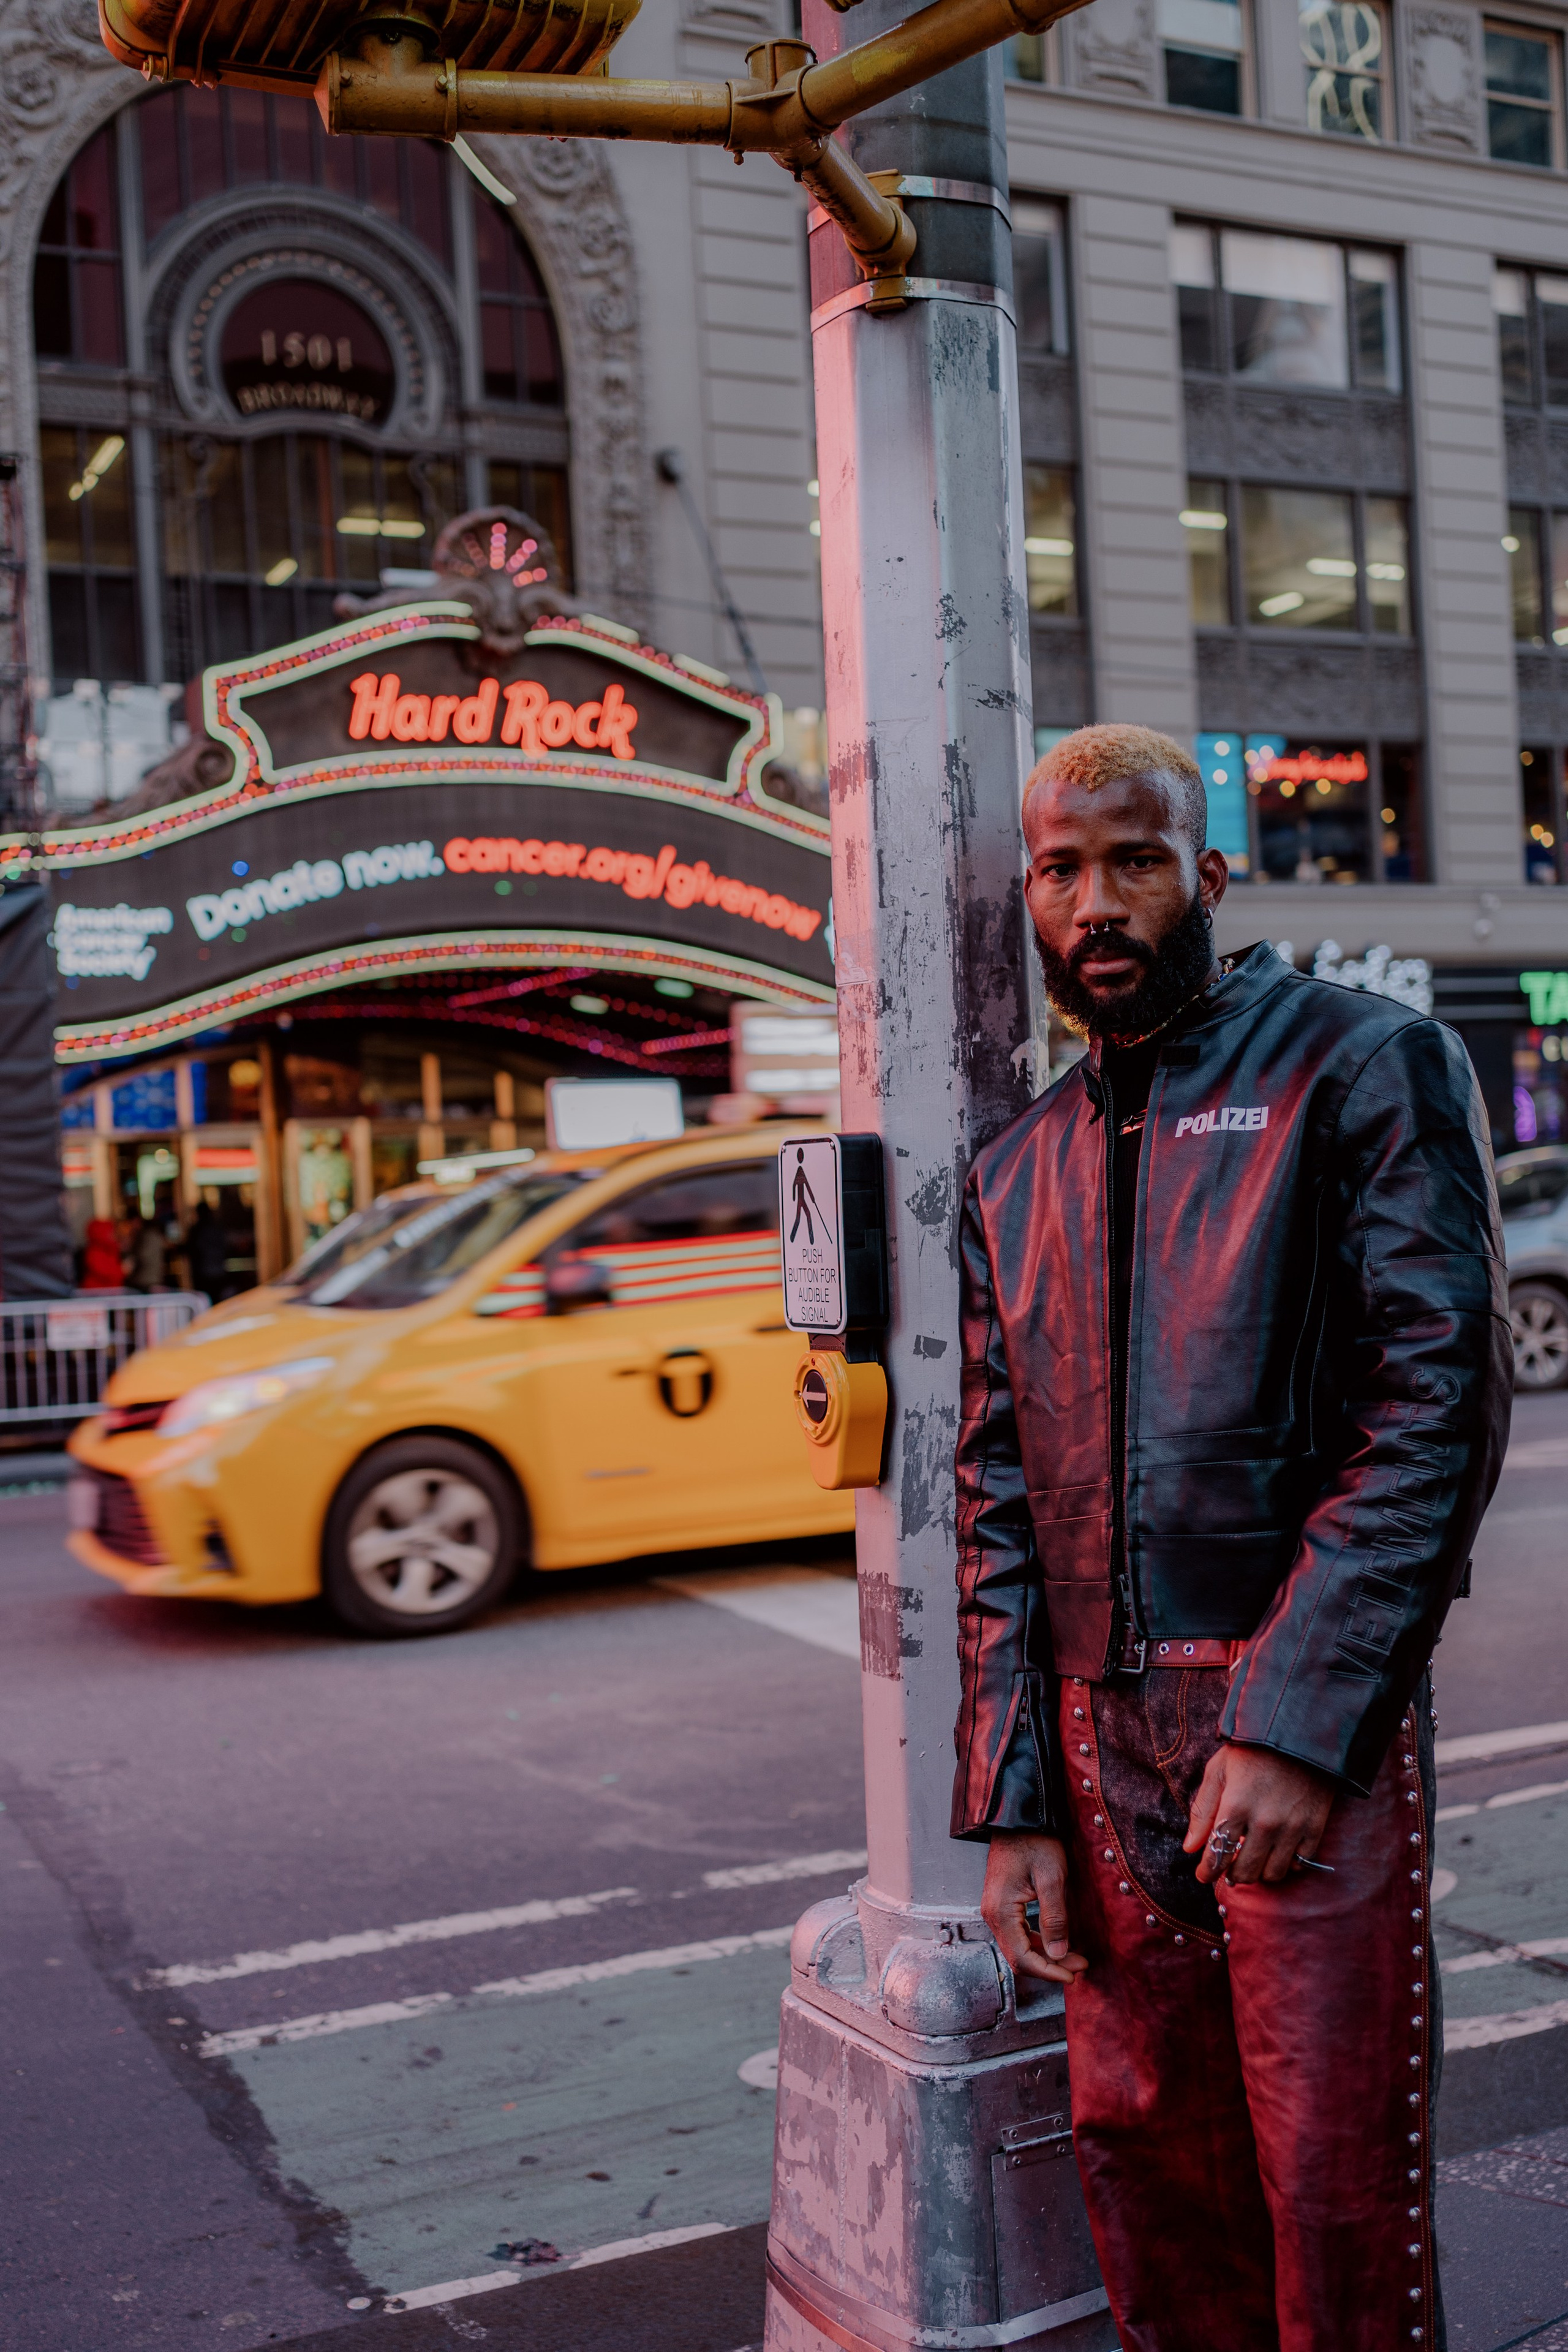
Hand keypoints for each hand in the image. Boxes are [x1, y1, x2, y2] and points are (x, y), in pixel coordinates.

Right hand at [981, 1831, 1088, 1983]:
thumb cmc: (1035, 1842)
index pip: (1022, 1958)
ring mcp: (995, 1909)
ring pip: (1019, 1947)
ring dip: (1045, 1956)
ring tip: (1074, 1956)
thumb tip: (1058, 1955)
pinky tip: (1056, 1941)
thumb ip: (1054, 1919)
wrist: (1018, 1818)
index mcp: (1001, 1912)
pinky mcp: (1002, 1904)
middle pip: (1019, 1957)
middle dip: (1050, 1966)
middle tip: (1080, 1965)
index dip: (1049, 1972)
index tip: (1073, 1975)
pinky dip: (1037, 1943)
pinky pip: (1017, 1934)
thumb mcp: (1051, 1879)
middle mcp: (992, 1915)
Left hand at [1184, 1742, 1335, 1886]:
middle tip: (1229, 1866)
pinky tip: (1278, 1851)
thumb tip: (1190, 1848)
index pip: (1217, 1854)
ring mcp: (1292, 1827)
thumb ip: (1203, 1811)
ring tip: (1253, 1859)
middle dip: (1232, 1873)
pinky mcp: (1315, 1827)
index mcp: (1236, 1805)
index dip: (1208, 1871)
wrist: (1298, 1733)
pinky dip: (1287, 1864)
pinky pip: (1300, 1864)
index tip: (1204, 1875)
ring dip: (1260, 1872)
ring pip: (1273, 1874)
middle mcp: (1265, 1822)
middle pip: (1246, 1871)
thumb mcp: (1218, 1771)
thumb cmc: (1251, 1750)